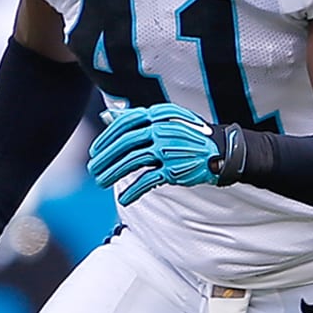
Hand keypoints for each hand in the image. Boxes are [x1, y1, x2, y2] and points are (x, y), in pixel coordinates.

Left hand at [87, 103, 246, 204]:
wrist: (218, 150)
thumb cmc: (186, 134)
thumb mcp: (163, 119)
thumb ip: (135, 118)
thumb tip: (107, 116)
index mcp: (157, 115)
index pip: (125, 123)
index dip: (106, 138)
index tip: (94, 151)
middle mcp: (162, 129)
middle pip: (126, 143)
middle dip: (105, 157)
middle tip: (93, 169)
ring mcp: (168, 149)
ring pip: (133, 160)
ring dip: (113, 172)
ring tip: (101, 182)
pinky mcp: (174, 169)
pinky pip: (148, 180)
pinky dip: (134, 190)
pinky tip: (123, 198)